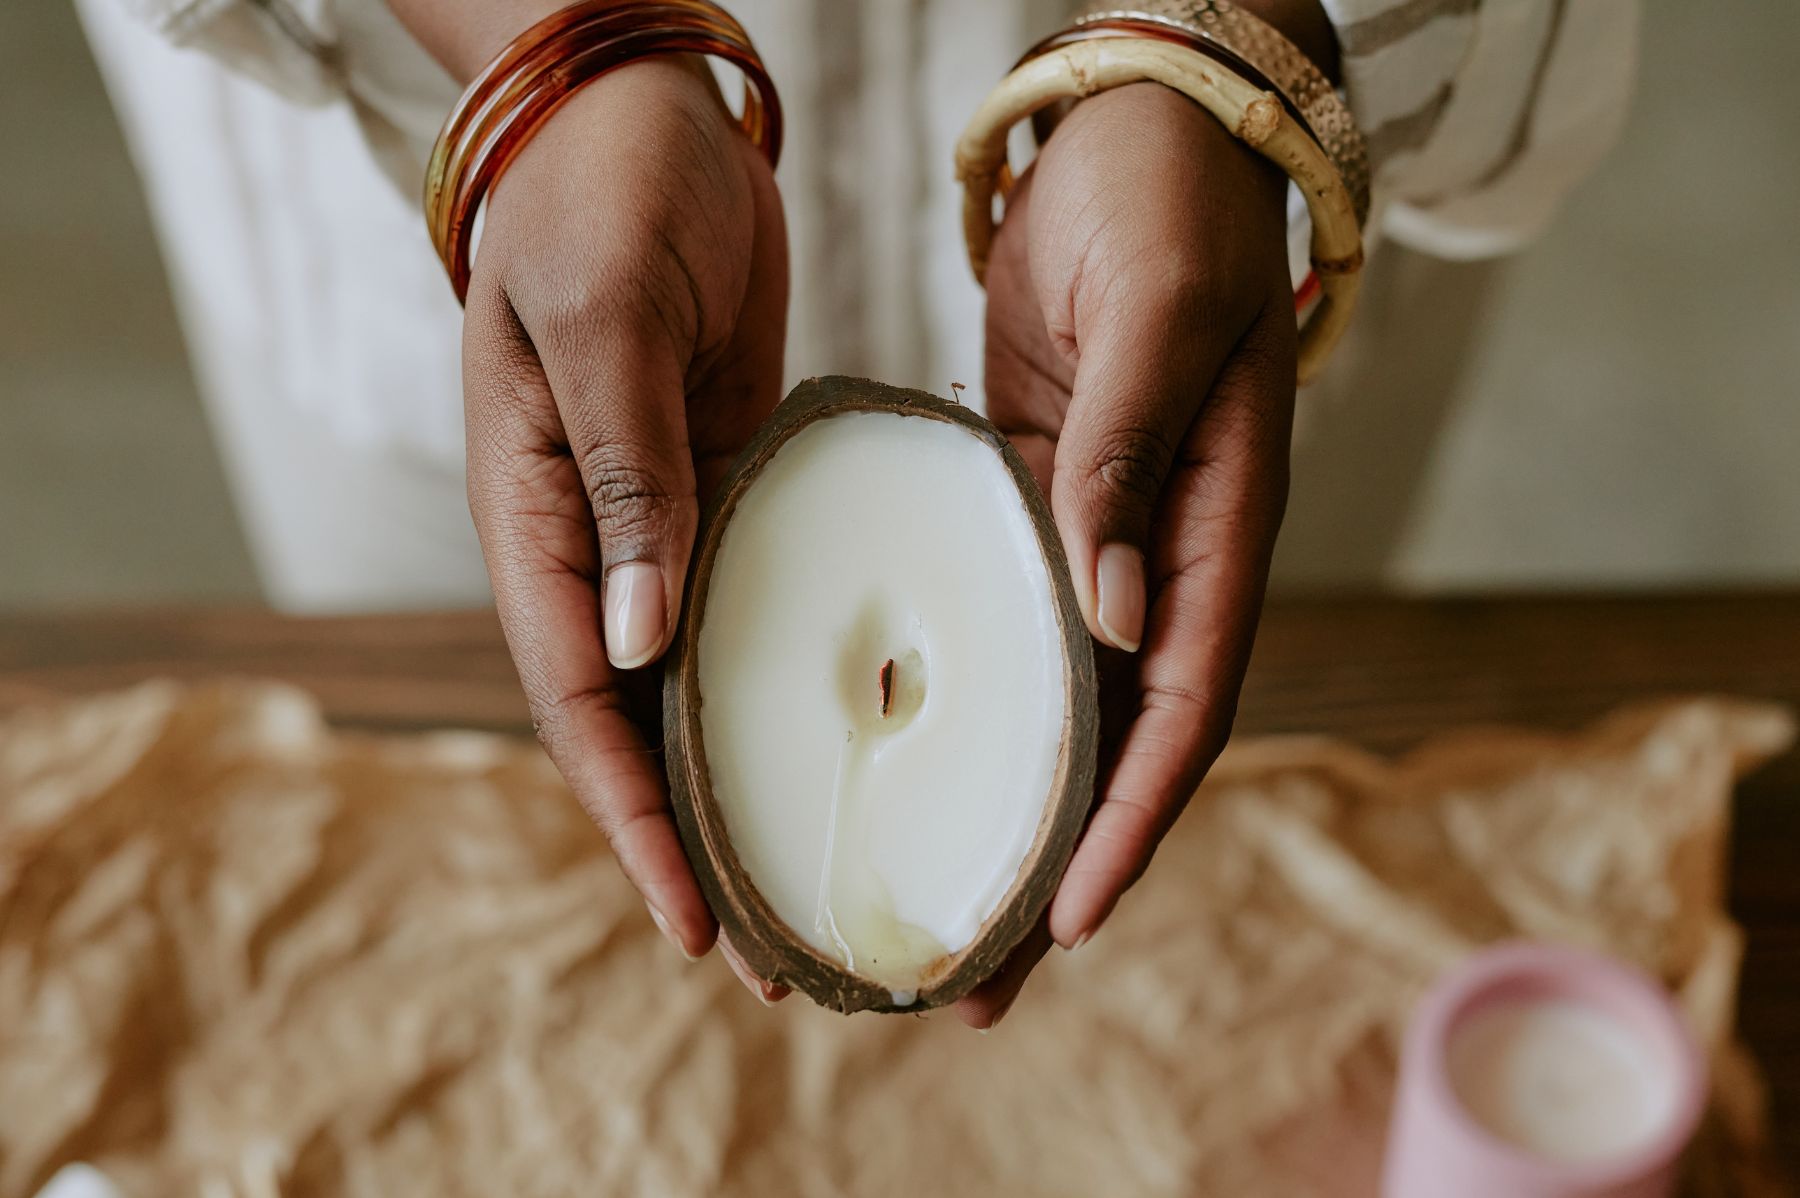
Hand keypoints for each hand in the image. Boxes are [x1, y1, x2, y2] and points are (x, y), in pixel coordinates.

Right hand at [460, 57, 790, 999]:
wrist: (637, 107)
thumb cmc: (598, 192)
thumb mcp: (605, 324)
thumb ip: (625, 478)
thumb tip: (639, 645)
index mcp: (536, 517)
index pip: (582, 703)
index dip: (634, 822)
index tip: (696, 921)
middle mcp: (594, 541)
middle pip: (637, 726)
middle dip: (694, 841)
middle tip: (775, 953)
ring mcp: (660, 518)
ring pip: (697, 682)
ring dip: (746, 779)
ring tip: (815, 875)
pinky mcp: (724, 485)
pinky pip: (752, 606)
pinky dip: (788, 681)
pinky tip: (851, 732)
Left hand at [957, 81, 1297, 1028]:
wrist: (1141, 126)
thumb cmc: (1167, 204)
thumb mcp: (1150, 319)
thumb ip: (1126, 462)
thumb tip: (1112, 614)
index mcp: (1216, 526)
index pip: (1183, 704)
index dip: (1130, 820)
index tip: (1066, 918)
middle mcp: (1163, 554)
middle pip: (1118, 742)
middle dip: (1058, 863)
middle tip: (982, 978)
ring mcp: (1097, 534)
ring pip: (1057, 702)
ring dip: (1007, 807)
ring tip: (940, 907)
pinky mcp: (1034, 499)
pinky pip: (1003, 624)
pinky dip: (965, 702)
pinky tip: (901, 753)